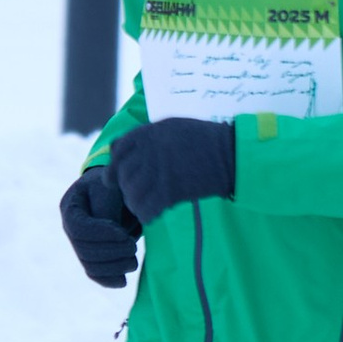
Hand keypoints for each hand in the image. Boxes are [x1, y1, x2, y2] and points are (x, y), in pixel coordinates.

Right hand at [60, 165, 139, 288]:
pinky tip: (123, 281)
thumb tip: (112, 233)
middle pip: (84, 251)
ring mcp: (79, 245)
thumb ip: (107, 208)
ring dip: (114, 267)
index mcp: (71, 207)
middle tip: (132, 248)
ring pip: (90, 266)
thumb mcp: (110, 187)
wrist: (115, 190)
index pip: (80, 229)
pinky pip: (95, 274)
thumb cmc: (114, 186)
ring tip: (133, 261)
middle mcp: (70, 229)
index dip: (102, 236)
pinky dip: (109, 280)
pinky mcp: (91, 257)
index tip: (124, 236)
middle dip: (111, 253)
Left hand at [108, 117, 235, 225]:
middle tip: (136, 196)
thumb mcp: (170, 126)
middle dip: (126, 188)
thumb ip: (143, 136)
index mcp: (148, 133)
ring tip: (145, 206)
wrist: (229, 154)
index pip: (118, 152)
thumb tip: (115, 148)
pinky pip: (147, 209)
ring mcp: (158, 172)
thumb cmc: (202, 139)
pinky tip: (154, 214)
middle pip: (124, 176)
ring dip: (136, 204)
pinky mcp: (169, 192)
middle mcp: (148, 151)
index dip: (114, 168)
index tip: (114, 180)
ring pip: (132, 195)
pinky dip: (147, 215)